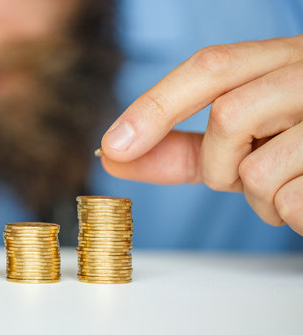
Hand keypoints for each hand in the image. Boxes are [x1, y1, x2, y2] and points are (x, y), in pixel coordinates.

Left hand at [100, 35, 302, 234]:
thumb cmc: (300, 148)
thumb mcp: (243, 137)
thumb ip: (181, 145)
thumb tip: (113, 156)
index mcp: (283, 60)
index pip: (211, 67)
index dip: (156, 106)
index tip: (111, 147)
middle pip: (229, 114)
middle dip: (219, 163)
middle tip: (238, 176)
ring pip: (258, 169)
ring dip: (258, 197)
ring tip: (287, 186)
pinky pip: (292, 202)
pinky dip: (288, 215)